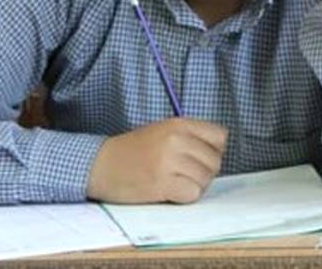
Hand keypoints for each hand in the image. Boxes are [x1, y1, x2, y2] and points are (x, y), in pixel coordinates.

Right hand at [86, 118, 226, 203]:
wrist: (101, 164)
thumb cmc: (133, 150)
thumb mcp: (162, 130)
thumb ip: (189, 136)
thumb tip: (218, 151)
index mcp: (179, 124)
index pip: (220, 136)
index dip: (214, 150)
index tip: (200, 157)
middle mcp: (176, 140)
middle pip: (215, 161)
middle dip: (205, 172)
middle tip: (185, 175)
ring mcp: (169, 161)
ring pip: (205, 179)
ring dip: (194, 186)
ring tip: (175, 182)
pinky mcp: (161, 184)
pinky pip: (192, 194)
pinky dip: (185, 197)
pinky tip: (170, 192)